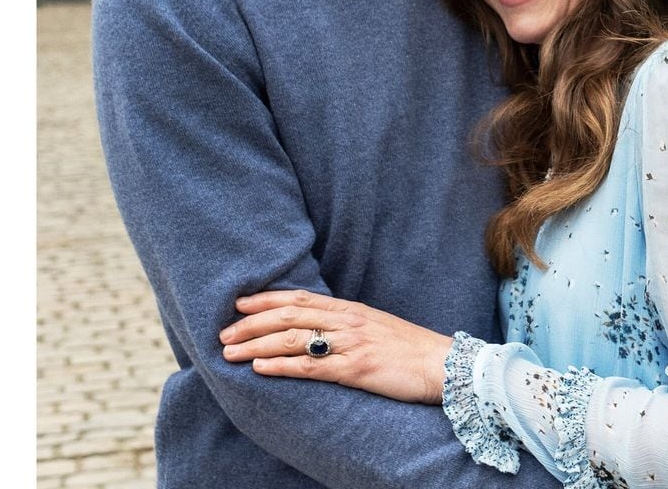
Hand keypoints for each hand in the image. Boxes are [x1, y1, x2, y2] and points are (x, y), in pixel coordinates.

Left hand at [219, 289, 453, 404]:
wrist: (444, 365)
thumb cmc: (410, 350)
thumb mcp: (375, 328)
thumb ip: (347, 325)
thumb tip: (318, 329)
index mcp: (350, 309)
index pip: (299, 298)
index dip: (266, 298)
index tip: (238, 302)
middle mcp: (346, 320)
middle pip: (288, 316)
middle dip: (251, 322)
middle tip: (223, 331)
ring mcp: (350, 343)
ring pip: (292, 340)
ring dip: (256, 344)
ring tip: (229, 352)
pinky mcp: (356, 369)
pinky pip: (311, 367)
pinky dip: (281, 367)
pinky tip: (260, 369)